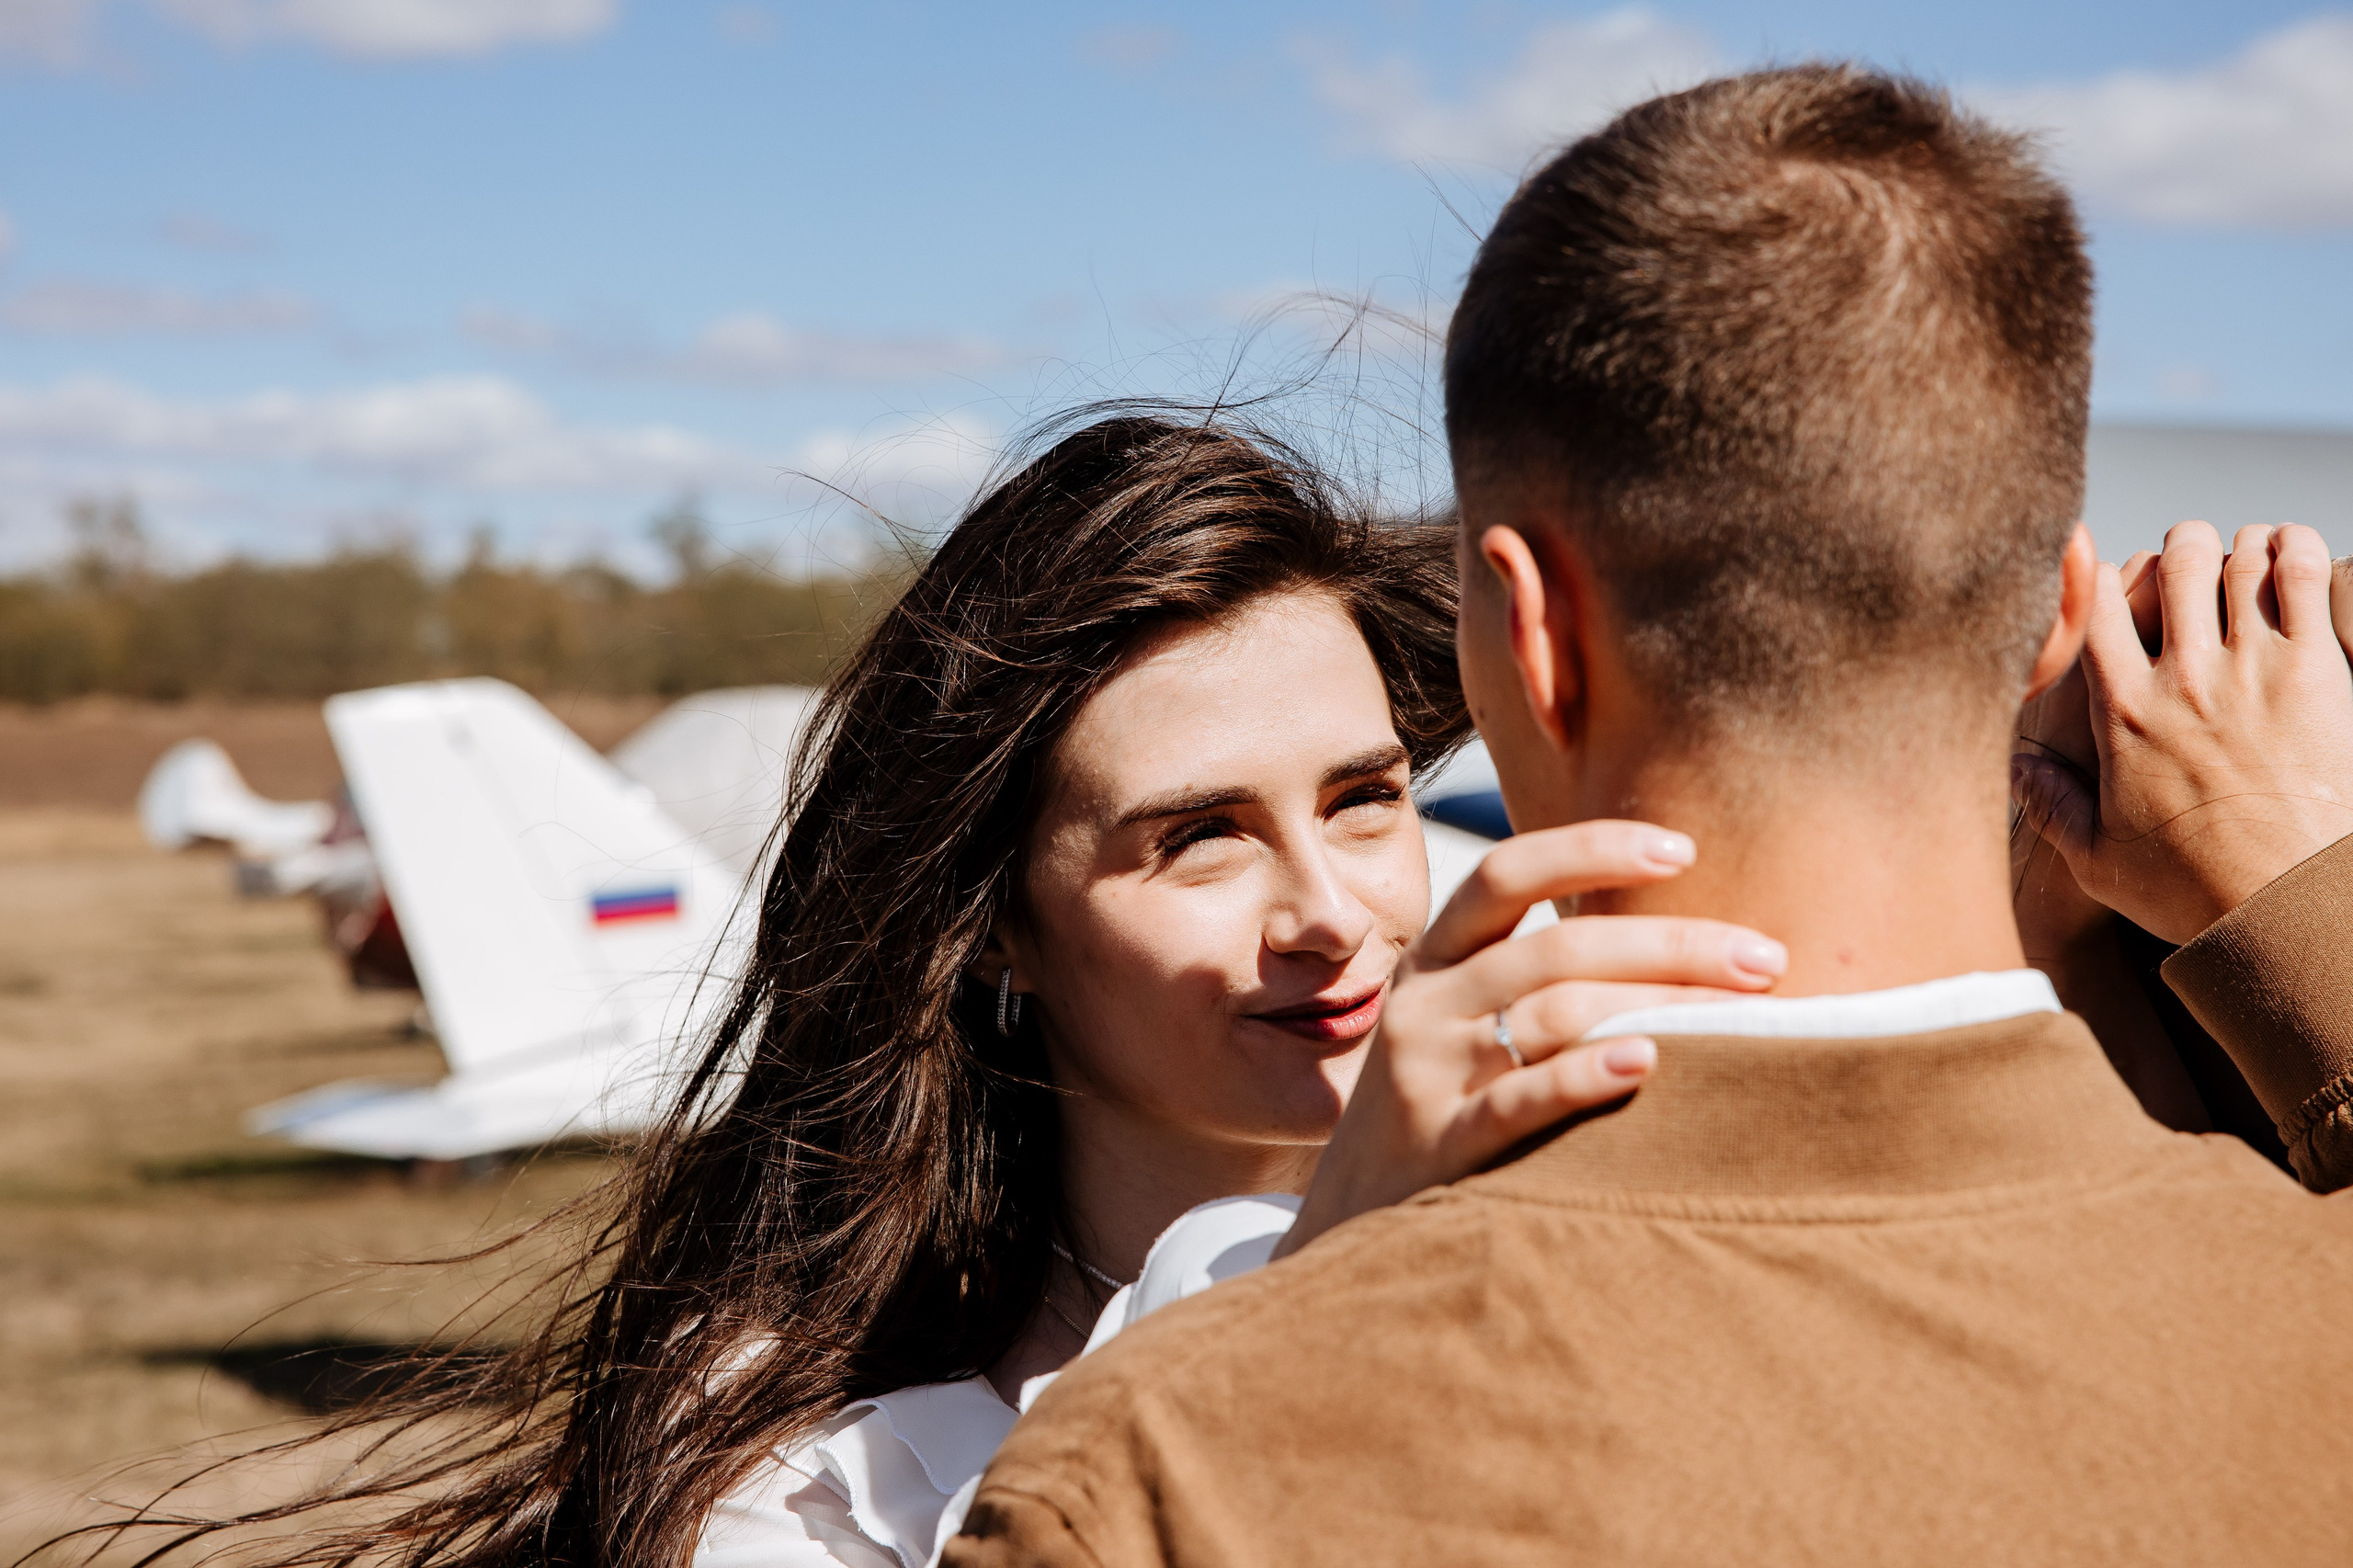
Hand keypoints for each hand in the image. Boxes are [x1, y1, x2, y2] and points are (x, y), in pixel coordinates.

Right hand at [1275, 820, 1785, 1256]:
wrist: (1351, 1220)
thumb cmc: (1443, 1110)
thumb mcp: (1462, 1026)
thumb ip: (1540, 980)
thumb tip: (1693, 951)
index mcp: (1436, 961)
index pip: (1507, 872)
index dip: (1593, 848)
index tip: (1684, 848)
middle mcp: (1425, 1003)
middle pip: (1559, 947)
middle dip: (1673, 944)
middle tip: (1767, 959)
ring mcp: (1425, 1073)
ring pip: (1553, 1012)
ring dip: (1659, 1005)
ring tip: (1744, 1017)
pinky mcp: (1438, 1144)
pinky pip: (1518, 1100)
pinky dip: (1585, 1076)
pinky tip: (1648, 1064)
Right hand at [2012, 522, 2352, 944]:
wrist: (2287, 907)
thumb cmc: (2197, 892)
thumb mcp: (2099, 862)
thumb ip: (2052, 807)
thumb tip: (2015, 770)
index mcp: (2122, 713)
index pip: (2093, 602)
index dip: (2098, 574)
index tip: (2111, 583)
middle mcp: (2182, 678)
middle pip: (2174, 560)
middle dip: (2180, 550)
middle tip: (2191, 571)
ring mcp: (2252, 669)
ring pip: (2237, 556)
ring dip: (2239, 548)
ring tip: (2244, 564)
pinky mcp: (2316, 671)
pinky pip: (2301, 572)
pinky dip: (2293, 547)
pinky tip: (2288, 555)